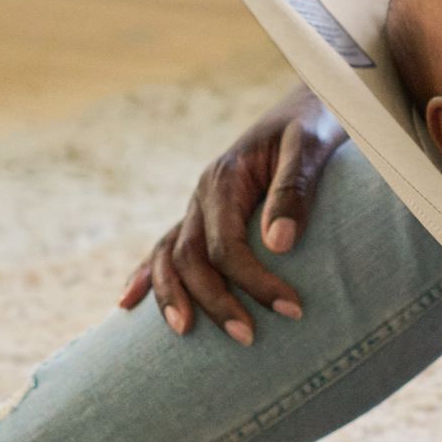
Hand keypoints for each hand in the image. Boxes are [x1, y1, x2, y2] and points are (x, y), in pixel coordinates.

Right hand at [121, 87, 344, 342]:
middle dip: (214, 301)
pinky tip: (128, 303)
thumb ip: (293, 190)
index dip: (252, 281)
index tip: (290, 308)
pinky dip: (147, 275)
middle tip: (248, 337)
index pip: (225, 244)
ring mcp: (199, 205)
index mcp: (225, 178)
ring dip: (172, 297)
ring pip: (168, 256)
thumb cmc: (314, 125)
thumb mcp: (310, 146)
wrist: (308, 104)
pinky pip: (166, 247)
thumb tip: (278, 245)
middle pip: (190, 257)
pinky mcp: (204, 214)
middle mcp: (203, 193)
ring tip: (184, 332)